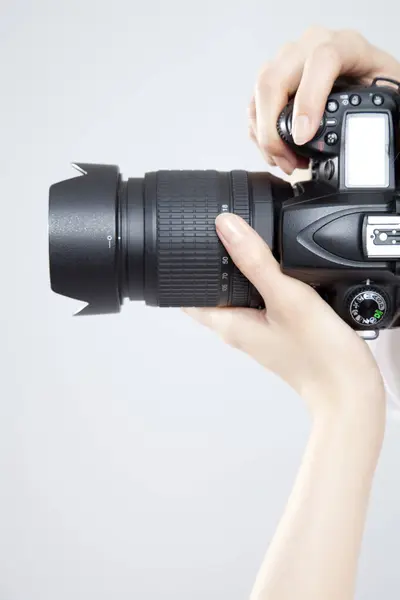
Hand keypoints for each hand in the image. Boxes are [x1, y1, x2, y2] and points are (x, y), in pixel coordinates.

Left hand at [183, 213, 384, 420]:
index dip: (183, 270)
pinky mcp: (280, 329)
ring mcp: (260, 330)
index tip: (186, 244)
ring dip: (241, 272)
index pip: (188, 297)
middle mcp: (240, 328)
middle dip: (214, 265)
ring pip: (240, 294)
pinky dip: (266, 282)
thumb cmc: (319, 356)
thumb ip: (255, 261)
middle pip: (214, 292)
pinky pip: (264, 300)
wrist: (350, 388)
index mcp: (229, 323)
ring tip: (250, 247)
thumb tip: (226, 227)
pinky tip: (282, 271)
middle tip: (219, 235)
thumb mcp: (286, 296)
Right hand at [248, 27, 399, 173]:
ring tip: (284, 162)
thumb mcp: (388, 95)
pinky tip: (275, 151)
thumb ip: (378, 112)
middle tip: (287, 161)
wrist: (365, 79)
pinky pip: (254, 105)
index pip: (320, 61)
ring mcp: (288, 61)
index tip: (303, 138)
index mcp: (345, 45)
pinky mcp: (274, 79)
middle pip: (274, 80)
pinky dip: (258, 133)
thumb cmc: (376, 85)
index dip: (308, 101)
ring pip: (259, 93)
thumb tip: (366, 140)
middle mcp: (310, 47)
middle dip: (272, 130)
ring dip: (264, 136)